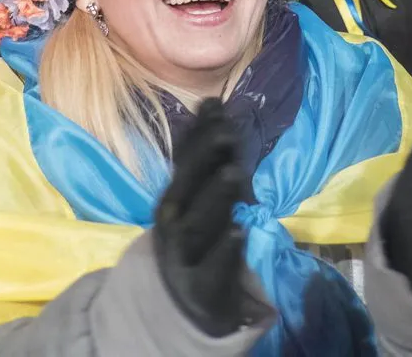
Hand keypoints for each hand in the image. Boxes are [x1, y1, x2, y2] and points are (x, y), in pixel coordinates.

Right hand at [152, 99, 249, 337]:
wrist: (179, 308)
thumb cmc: (197, 242)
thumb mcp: (198, 198)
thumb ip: (206, 156)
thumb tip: (212, 103)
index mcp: (174, 199)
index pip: (184, 161)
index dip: (197, 134)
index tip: (213, 105)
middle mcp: (173, 224)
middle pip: (186, 188)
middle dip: (203, 159)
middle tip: (226, 132)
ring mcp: (184, 256)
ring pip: (199, 224)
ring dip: (215, 197)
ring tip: (235, 173)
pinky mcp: (201, 287)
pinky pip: (213, 269)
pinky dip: (224, 251)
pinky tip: (238, 232)